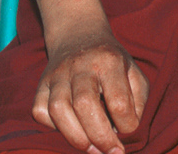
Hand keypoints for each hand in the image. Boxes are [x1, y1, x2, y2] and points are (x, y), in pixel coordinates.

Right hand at [35, 21, 148, 153]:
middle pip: (85, 104)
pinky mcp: (41, 84)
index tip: (129, 128)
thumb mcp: (134, 72)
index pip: (119, 100)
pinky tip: (71, 128)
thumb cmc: (111, 62)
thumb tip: (124, 130)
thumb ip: (137, 101)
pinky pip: (40, 111)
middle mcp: (80, 65)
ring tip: (92, 148)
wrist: (79, 34)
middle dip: (100, 137)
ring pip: (58, 109)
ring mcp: (57, 74)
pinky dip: (53, 127)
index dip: (127, 124)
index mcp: (109, 61)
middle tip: (111, 151)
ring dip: (76, 137)